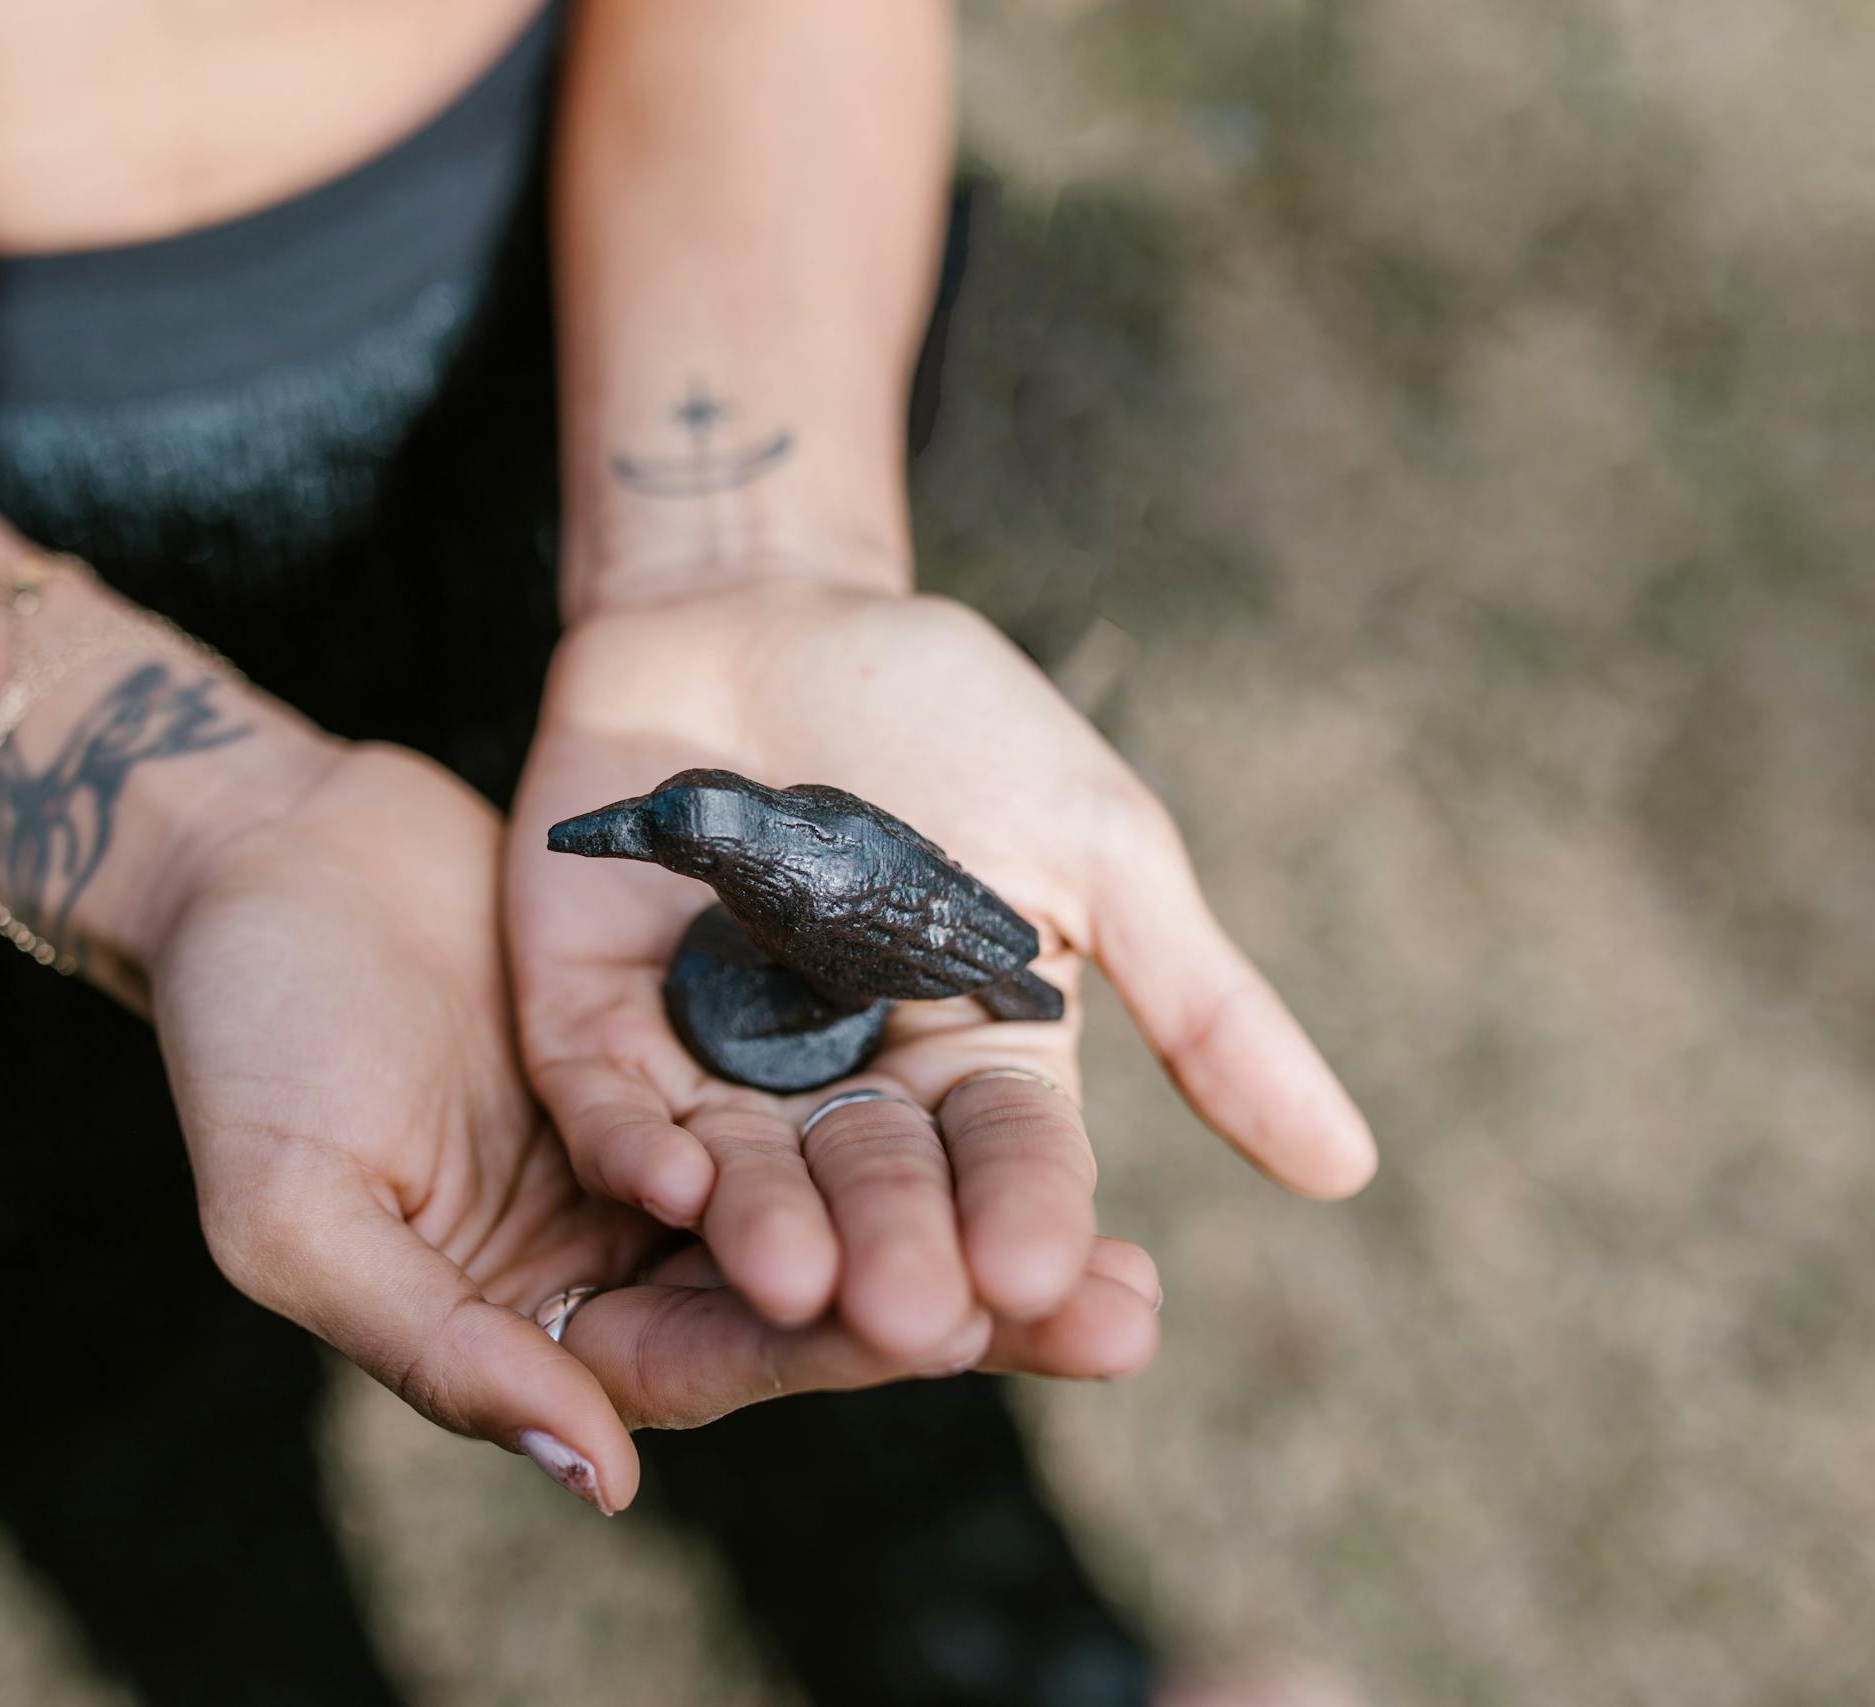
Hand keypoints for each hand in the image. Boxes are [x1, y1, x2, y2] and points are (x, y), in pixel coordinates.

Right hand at [147, 740, 1163, 1512]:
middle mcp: (622, 1247)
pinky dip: (912, 1094)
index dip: (836, 1358)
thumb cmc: (247, 1040)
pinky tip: (1031, 1085)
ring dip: (969, 1218)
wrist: (259, 853)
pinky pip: (815, 1079)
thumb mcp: (299, 1213)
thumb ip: (436, 1350)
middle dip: (959, 1312)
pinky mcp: (693, 1036)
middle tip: (1121, 1314)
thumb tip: (603, 1475)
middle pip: (809, 1301)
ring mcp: (667, 1139)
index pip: (707, 1362)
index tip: (965, 1338)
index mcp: (535, 1316)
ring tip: (1124, 1241)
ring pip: (835, 1196)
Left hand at [505, 581, 1375, 1361]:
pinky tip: (671, 1176)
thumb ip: (1199, 1003)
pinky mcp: (586, 1022)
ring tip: (798, 1284)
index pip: (1010, 1166)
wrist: (766, 599)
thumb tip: (1350, 1172)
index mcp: (968, 1069)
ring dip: (766, 1230)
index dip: (1031, 1221)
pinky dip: (634, 1140)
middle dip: (898, 1253)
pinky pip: (605, 1102)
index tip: (1057, 1284)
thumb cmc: (947, 715)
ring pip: (740, 1173)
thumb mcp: (1096, 847)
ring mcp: (707, 1062)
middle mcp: (839, 1094)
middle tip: (921, 1322)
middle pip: (873, 1192)